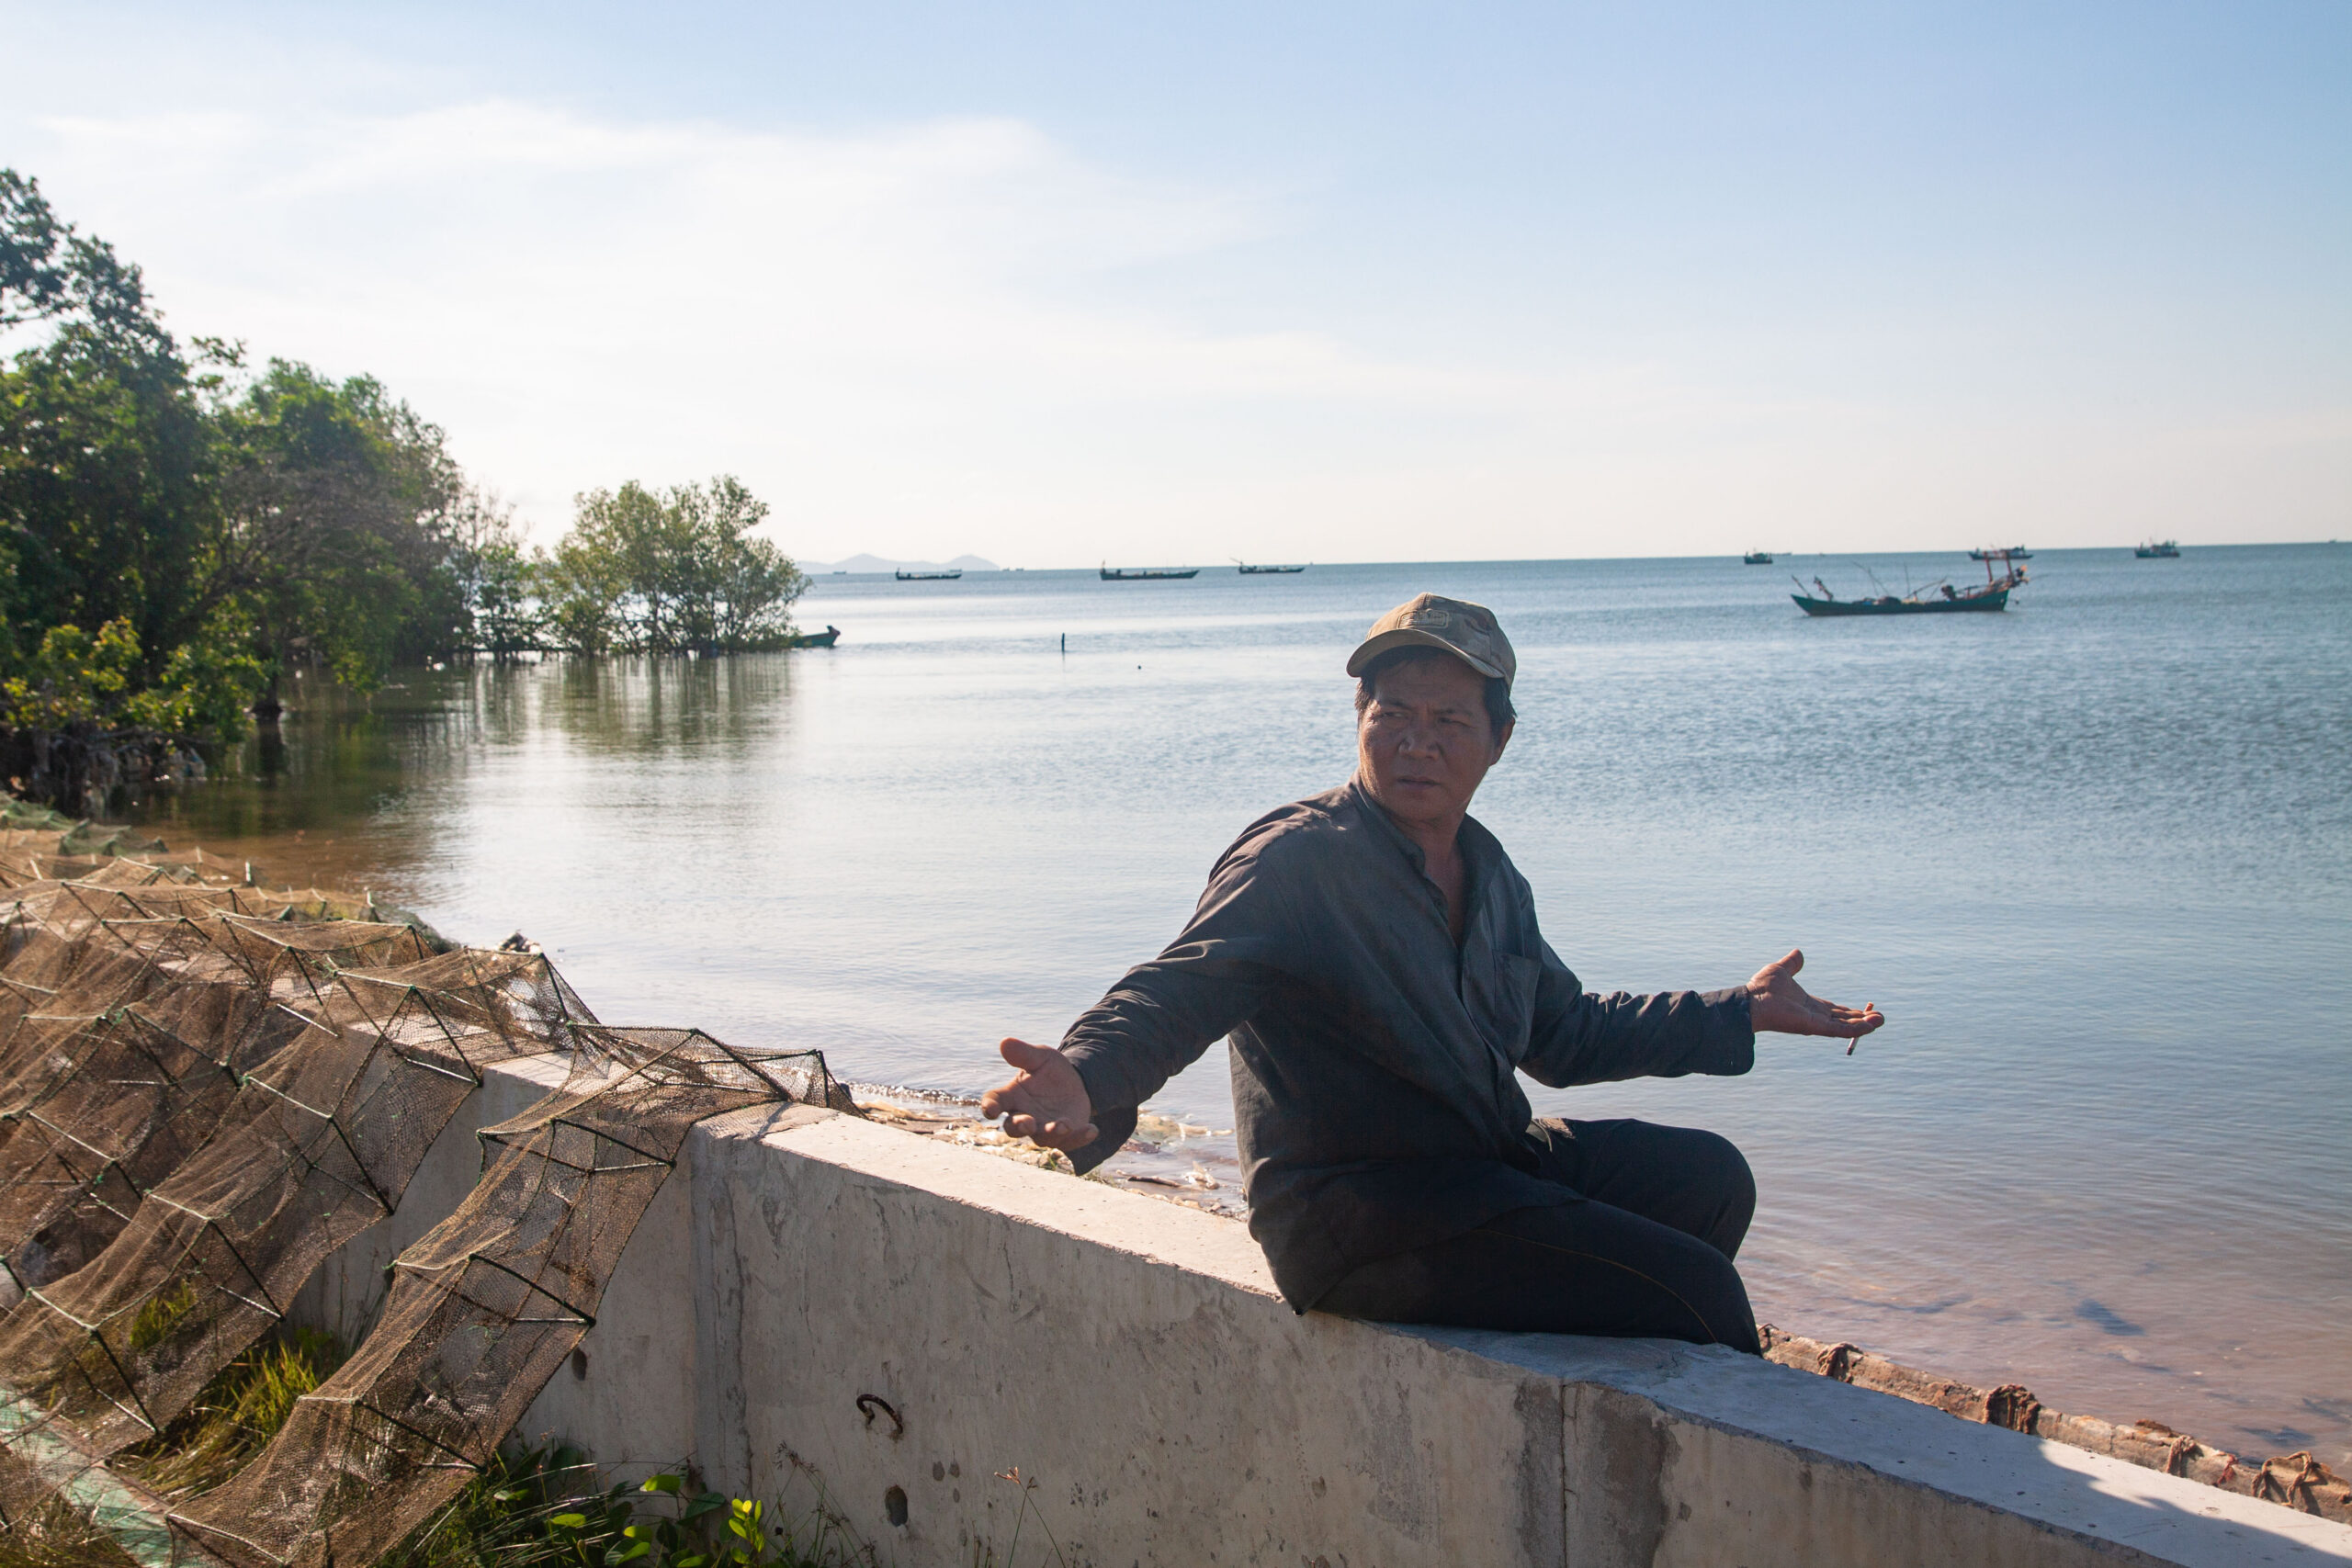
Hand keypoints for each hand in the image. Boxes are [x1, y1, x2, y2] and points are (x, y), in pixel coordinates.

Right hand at [978, 1038, 1099, 1150]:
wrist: (1075, 1082)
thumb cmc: (1049, 1070)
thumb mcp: (1040, 1057)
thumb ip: (1023, 1053)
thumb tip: (1005, 1042)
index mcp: (1012, 1096)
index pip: (994, 1101)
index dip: (990, 1106)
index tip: (991, 1110)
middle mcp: (1024, 1116)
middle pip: (1014, 1128)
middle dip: (1020, 1126)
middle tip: (1028, 1122)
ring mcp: (1043, 1128)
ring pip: (1042, 1138)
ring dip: (1051, 1133)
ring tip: (1063, 1125)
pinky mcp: (1065, 1136)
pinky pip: (1071, 1142)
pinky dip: (1080, 1138)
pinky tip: (1092, 1129)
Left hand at [1745, 949, 1883, 1039]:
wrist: (1752, 1000)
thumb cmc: (1762, 988)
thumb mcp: (1781, 970)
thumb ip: (1792, 963)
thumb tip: (1798, 953)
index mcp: (1809, 1005)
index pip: (1835, 1010)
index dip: (1850, 1012)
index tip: (1865, 1011)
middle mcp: (1815, 1016)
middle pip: (1844, 1020)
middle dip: (1862, 1020)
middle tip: (1880, 1018)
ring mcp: (1816, 1023)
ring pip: (1846, 1026)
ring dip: (1865, 1025)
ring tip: (1881, 1021)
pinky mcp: (1816, 1027)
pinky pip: (1841, 1030)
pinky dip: (1857, 1029)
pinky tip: (1871, 1026)